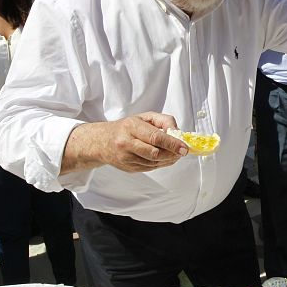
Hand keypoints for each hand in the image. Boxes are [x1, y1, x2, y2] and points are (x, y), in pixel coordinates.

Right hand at [62, 112, 187, 173]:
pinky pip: (150, 168)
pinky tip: (165, 158)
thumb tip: (177, 132)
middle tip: (182, 151)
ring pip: (154, 162)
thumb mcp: (144, 117)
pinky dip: (161, 164)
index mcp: (131, 127)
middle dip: (172, 153)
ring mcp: (126, 158)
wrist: (101, 142)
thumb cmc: (126, 127)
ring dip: (168, 159)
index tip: (184, 147)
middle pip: (155, 153)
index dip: (172, 143)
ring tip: (175, 154)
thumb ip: (163, 121)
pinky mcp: (128, 168)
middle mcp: (126, 143)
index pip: (155, 137)